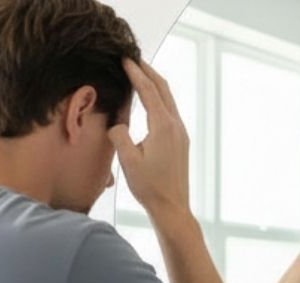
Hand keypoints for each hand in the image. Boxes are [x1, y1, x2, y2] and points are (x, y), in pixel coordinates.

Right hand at [108, 59, 190, 217]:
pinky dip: (159, 100)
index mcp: (163, 126)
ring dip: (155, 85)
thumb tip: (118, 125)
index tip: (126, 59)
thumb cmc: (150, 187)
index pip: (149, 91)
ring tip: (141, 75)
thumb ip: (120, 135)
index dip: (136, 73)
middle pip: (163, 89)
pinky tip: (150, 103)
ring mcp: (181, 134)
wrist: (172, 207)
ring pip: (168, 100)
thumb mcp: (127, 160)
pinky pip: (170, 113)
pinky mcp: (181, 142)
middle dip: (148, 71)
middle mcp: (176, 126)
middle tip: (134, 59)